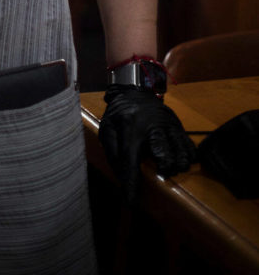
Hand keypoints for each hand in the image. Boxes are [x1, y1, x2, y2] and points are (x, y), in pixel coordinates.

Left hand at [98, 85, 195, 203]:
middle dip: (165, 167)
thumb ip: (112, 151)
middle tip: (162, 173)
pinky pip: (189, 145)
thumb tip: (121, 175)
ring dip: (178, 164)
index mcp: (129, 128)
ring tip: (172, 168)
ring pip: (180, 150)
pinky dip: (188, 157)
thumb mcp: (107, 128)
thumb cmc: (119, 114)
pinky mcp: (178, 126)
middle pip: (164, 153)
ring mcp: (168, 126)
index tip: (132, 203)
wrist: (136, 91)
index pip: (129, 160)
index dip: (131, 183)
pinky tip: (182, 160)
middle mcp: (152, 127)